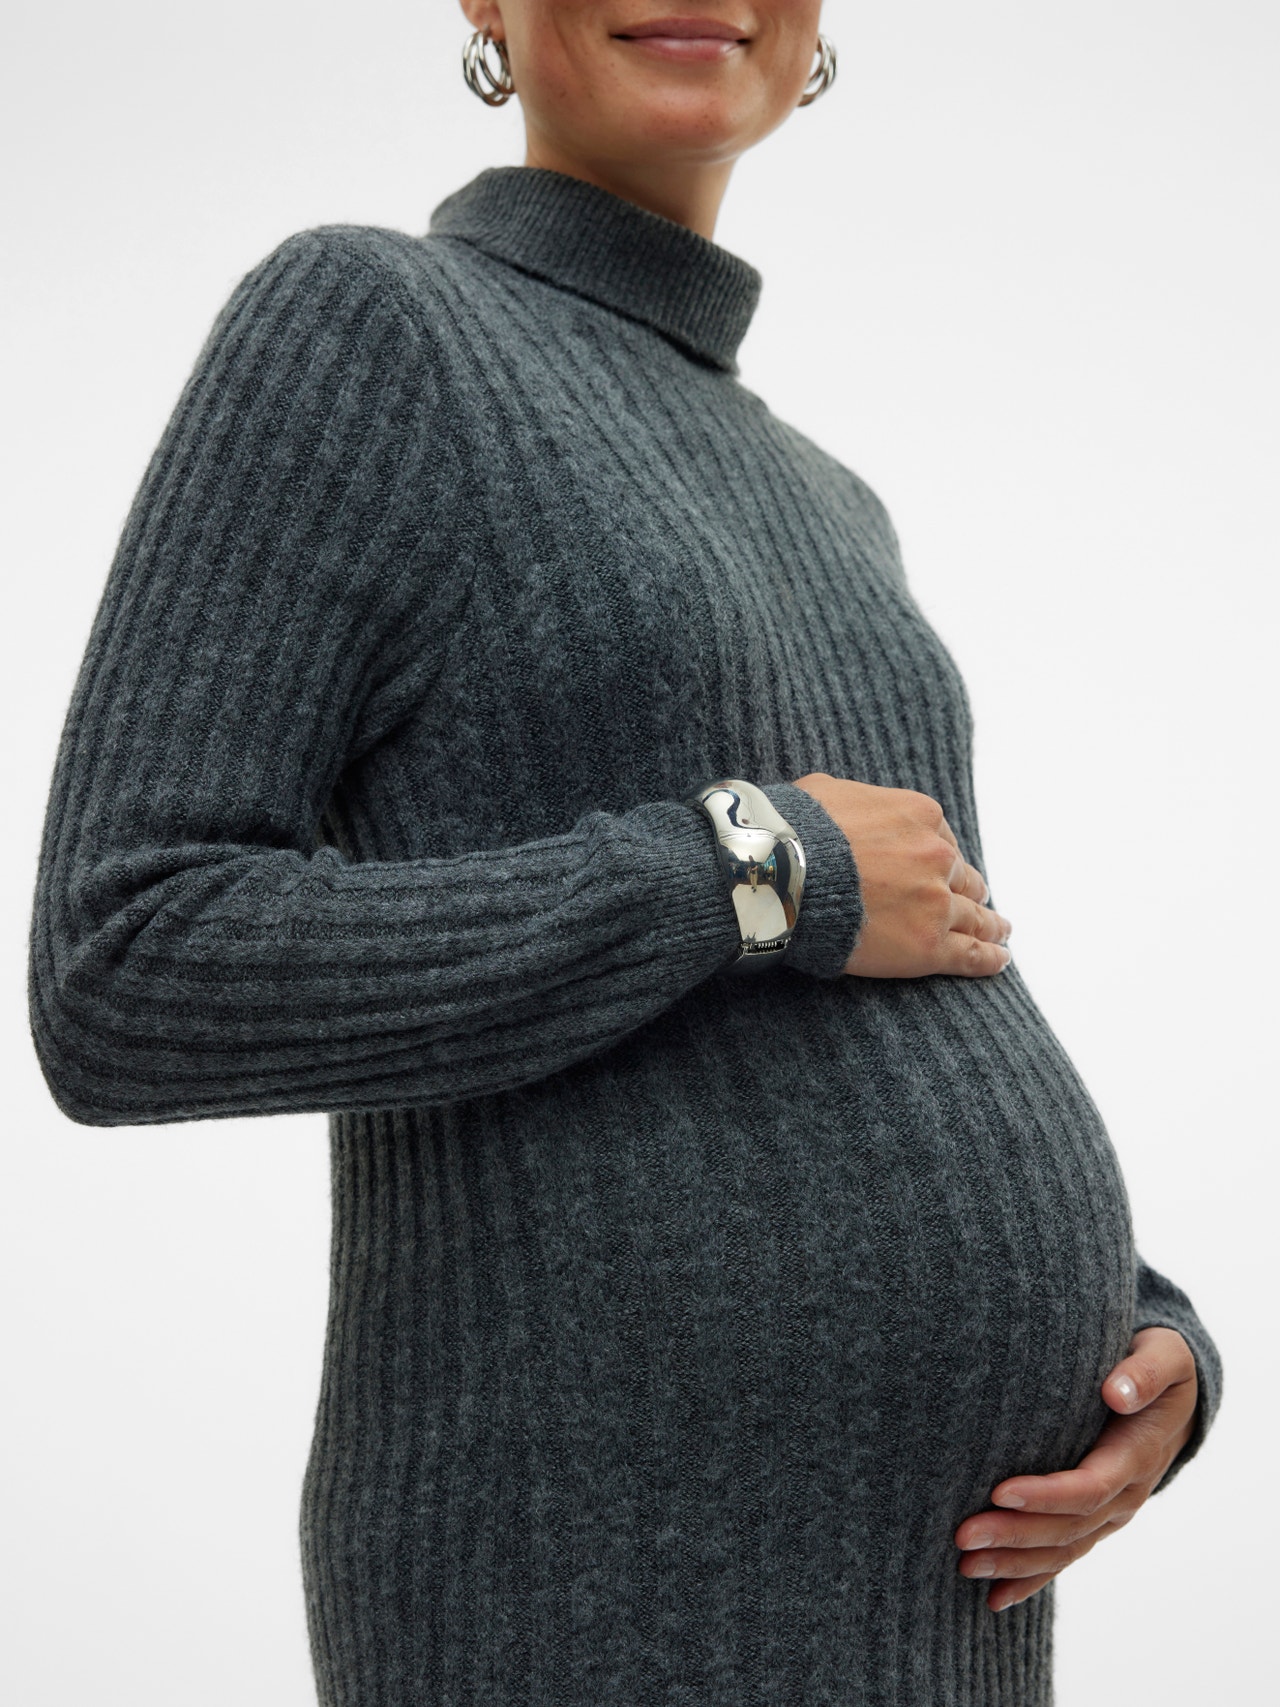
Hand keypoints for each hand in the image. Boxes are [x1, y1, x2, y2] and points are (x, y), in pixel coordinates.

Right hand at [792, 772, 1012, 977]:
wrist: (782, 872)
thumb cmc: (796, 831)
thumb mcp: (828, 794)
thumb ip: (853, 803)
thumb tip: (841, 809)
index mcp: (920, 817)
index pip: (941, 840)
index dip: (938, 858)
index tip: (936, 869)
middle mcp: (937, 857)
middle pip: (962, 878)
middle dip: (965, 888)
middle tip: (975, 900)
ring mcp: (936, 902)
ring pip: (975, 917)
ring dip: (990, 924)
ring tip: (1000, 933)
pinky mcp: (929, 946)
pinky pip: (971, 954)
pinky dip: (989, 957)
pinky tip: (999, 958)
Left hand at [953, 1327, 1199, 1610]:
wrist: (1174, 1398)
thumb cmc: (1160, 1365)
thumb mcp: (1165, 1356)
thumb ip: (1144, 1371)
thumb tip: (1116, 1392)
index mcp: (1136, 1456)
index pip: (1088, 1487)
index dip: (1045, 1495)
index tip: (999, 1491)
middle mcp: (1124, 1495)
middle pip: (1067, 1528)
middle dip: (1014, 1535)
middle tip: (961, 1535)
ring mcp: (1109, 1514)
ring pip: (1061, 1550)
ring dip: (1014, 1562)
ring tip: (965, 1564)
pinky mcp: (1093, 1520)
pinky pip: (1063, 1556)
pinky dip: (1030, 1579)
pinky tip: (994, 1597)